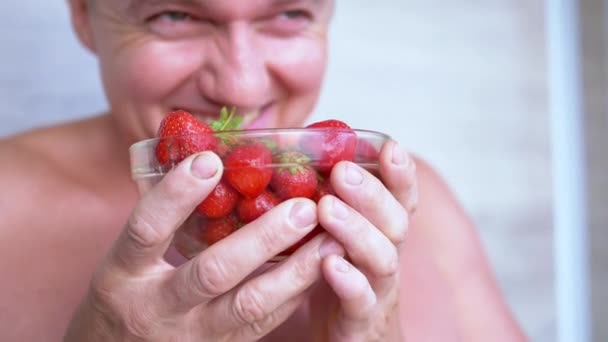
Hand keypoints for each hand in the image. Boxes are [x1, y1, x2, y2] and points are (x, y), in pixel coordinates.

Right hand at [64, 151, 344, 340]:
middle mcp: (157, 309)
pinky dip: (294, 293)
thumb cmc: (126, 295)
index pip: (146, 230)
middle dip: (262, 238)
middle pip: (213, 272)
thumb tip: (204, 157)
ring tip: (330, 237)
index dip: (176, 195)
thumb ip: (161, 217)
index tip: (211, 159)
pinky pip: (265, 323)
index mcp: (123, 274)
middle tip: (303, 207)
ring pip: (251, 305)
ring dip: (296, 270)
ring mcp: (193, 335)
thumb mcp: (124, 259)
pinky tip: (320, 266)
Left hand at [310, 140, 416, 340]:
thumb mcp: (334, 232)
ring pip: (382, 258)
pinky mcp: (361, 319)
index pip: (401, 197)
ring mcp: (378, 288)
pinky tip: (329, 263)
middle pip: (395, 222)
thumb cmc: (337, 274)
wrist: (348, 335)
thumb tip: (290, 149)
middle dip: (371, 193)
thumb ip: (326, 197)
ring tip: (327, 209)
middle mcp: (386, 254)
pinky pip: (361, 300)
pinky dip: (349, 281)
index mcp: (381, 230)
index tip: (390, 146)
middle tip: (343, 171)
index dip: (401, 174)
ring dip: (357, 230)